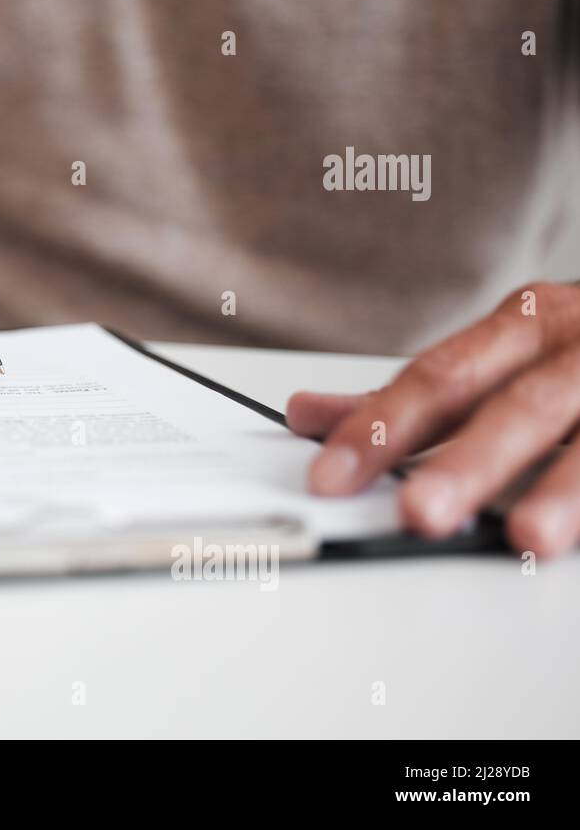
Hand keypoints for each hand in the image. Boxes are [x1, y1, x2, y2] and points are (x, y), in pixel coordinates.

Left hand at [286, 281, 579, 557]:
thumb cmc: (579, 348)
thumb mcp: (498, 357)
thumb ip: (411, 395)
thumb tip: (307, 416)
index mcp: (523, 324)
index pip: (437, 378)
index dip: (381, 428)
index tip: (330, 476)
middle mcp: (578, 343)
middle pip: (516, 405)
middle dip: (467, 462)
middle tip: (419, 514)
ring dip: (563, 489)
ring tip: (527, 536)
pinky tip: (574, 534)